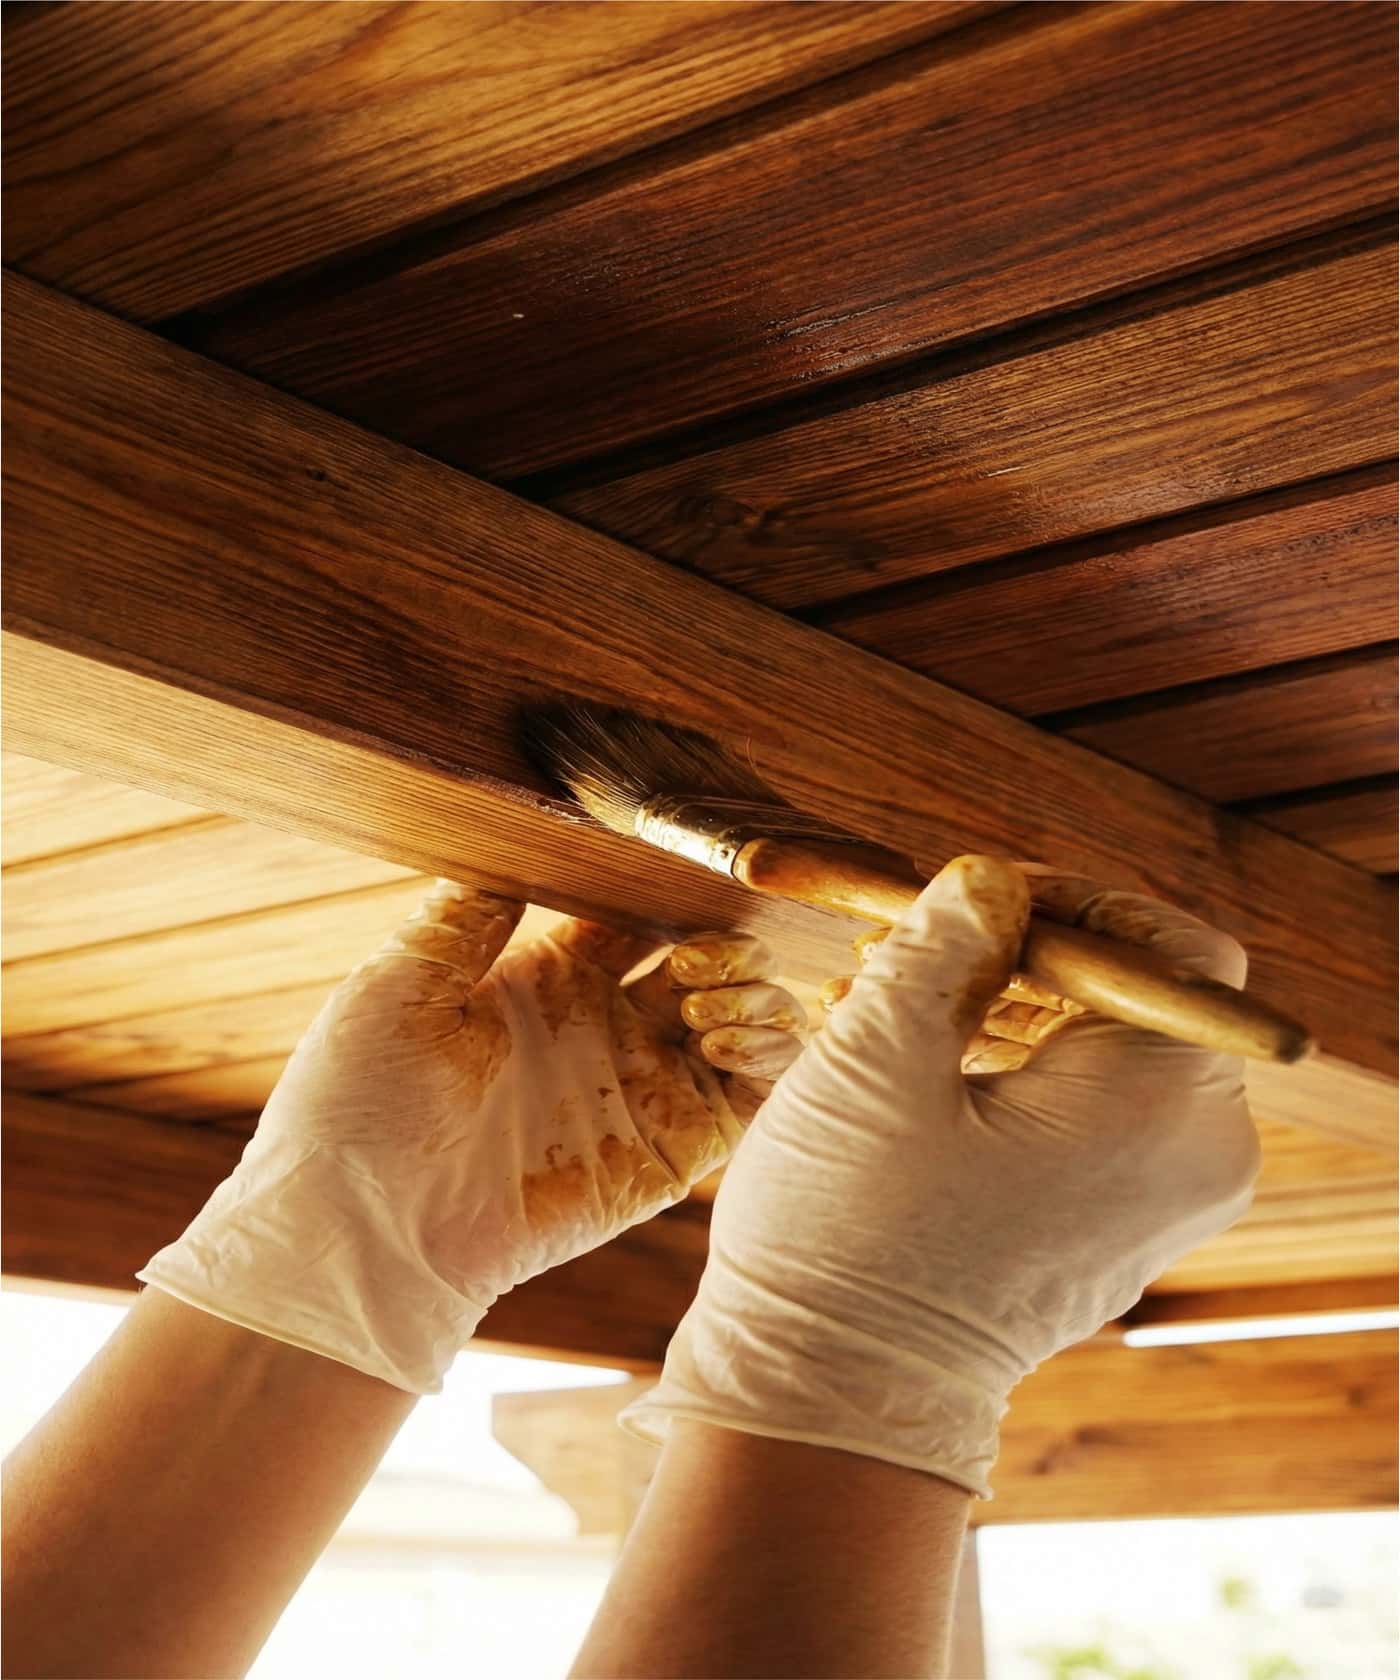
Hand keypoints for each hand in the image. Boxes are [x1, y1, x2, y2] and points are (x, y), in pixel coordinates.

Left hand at [139, 882, 804, 1391]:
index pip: (642, 913)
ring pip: (750, 1020)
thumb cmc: (358, 1102)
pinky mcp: (672, 1152)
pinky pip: (755, 1095)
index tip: (675, 874)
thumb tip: (526, 839)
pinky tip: (720, 1035)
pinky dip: (771, 1053)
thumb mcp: (401, 984)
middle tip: (696, 952)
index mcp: (551, 981)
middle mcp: (608, 1029)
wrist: (359, 1228)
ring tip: (702, 999)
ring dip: (754, 992)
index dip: (670, 891)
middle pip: (710, 961)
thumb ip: (469, 914)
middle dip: (725, 942)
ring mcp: (644, 1089)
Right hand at [622, 855, 1259, 1495]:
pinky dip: (1018, 1066)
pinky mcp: (1120, 1226)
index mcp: (1158, 1108)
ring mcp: (1165, 1201)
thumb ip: (944, 944)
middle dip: (1024, 950)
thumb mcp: (876, 1059)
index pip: (1169, 950)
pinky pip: (1096, 1109)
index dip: (1075, 899)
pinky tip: (916, 1057)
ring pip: (1111, 1047)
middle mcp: (1195, 1156)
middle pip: (1140, 995)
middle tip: (912, 939)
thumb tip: (988, 878)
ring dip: (1008, 1003)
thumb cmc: (847, 1239)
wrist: (835, 1404)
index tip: (974, 896)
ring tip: (887, 993)